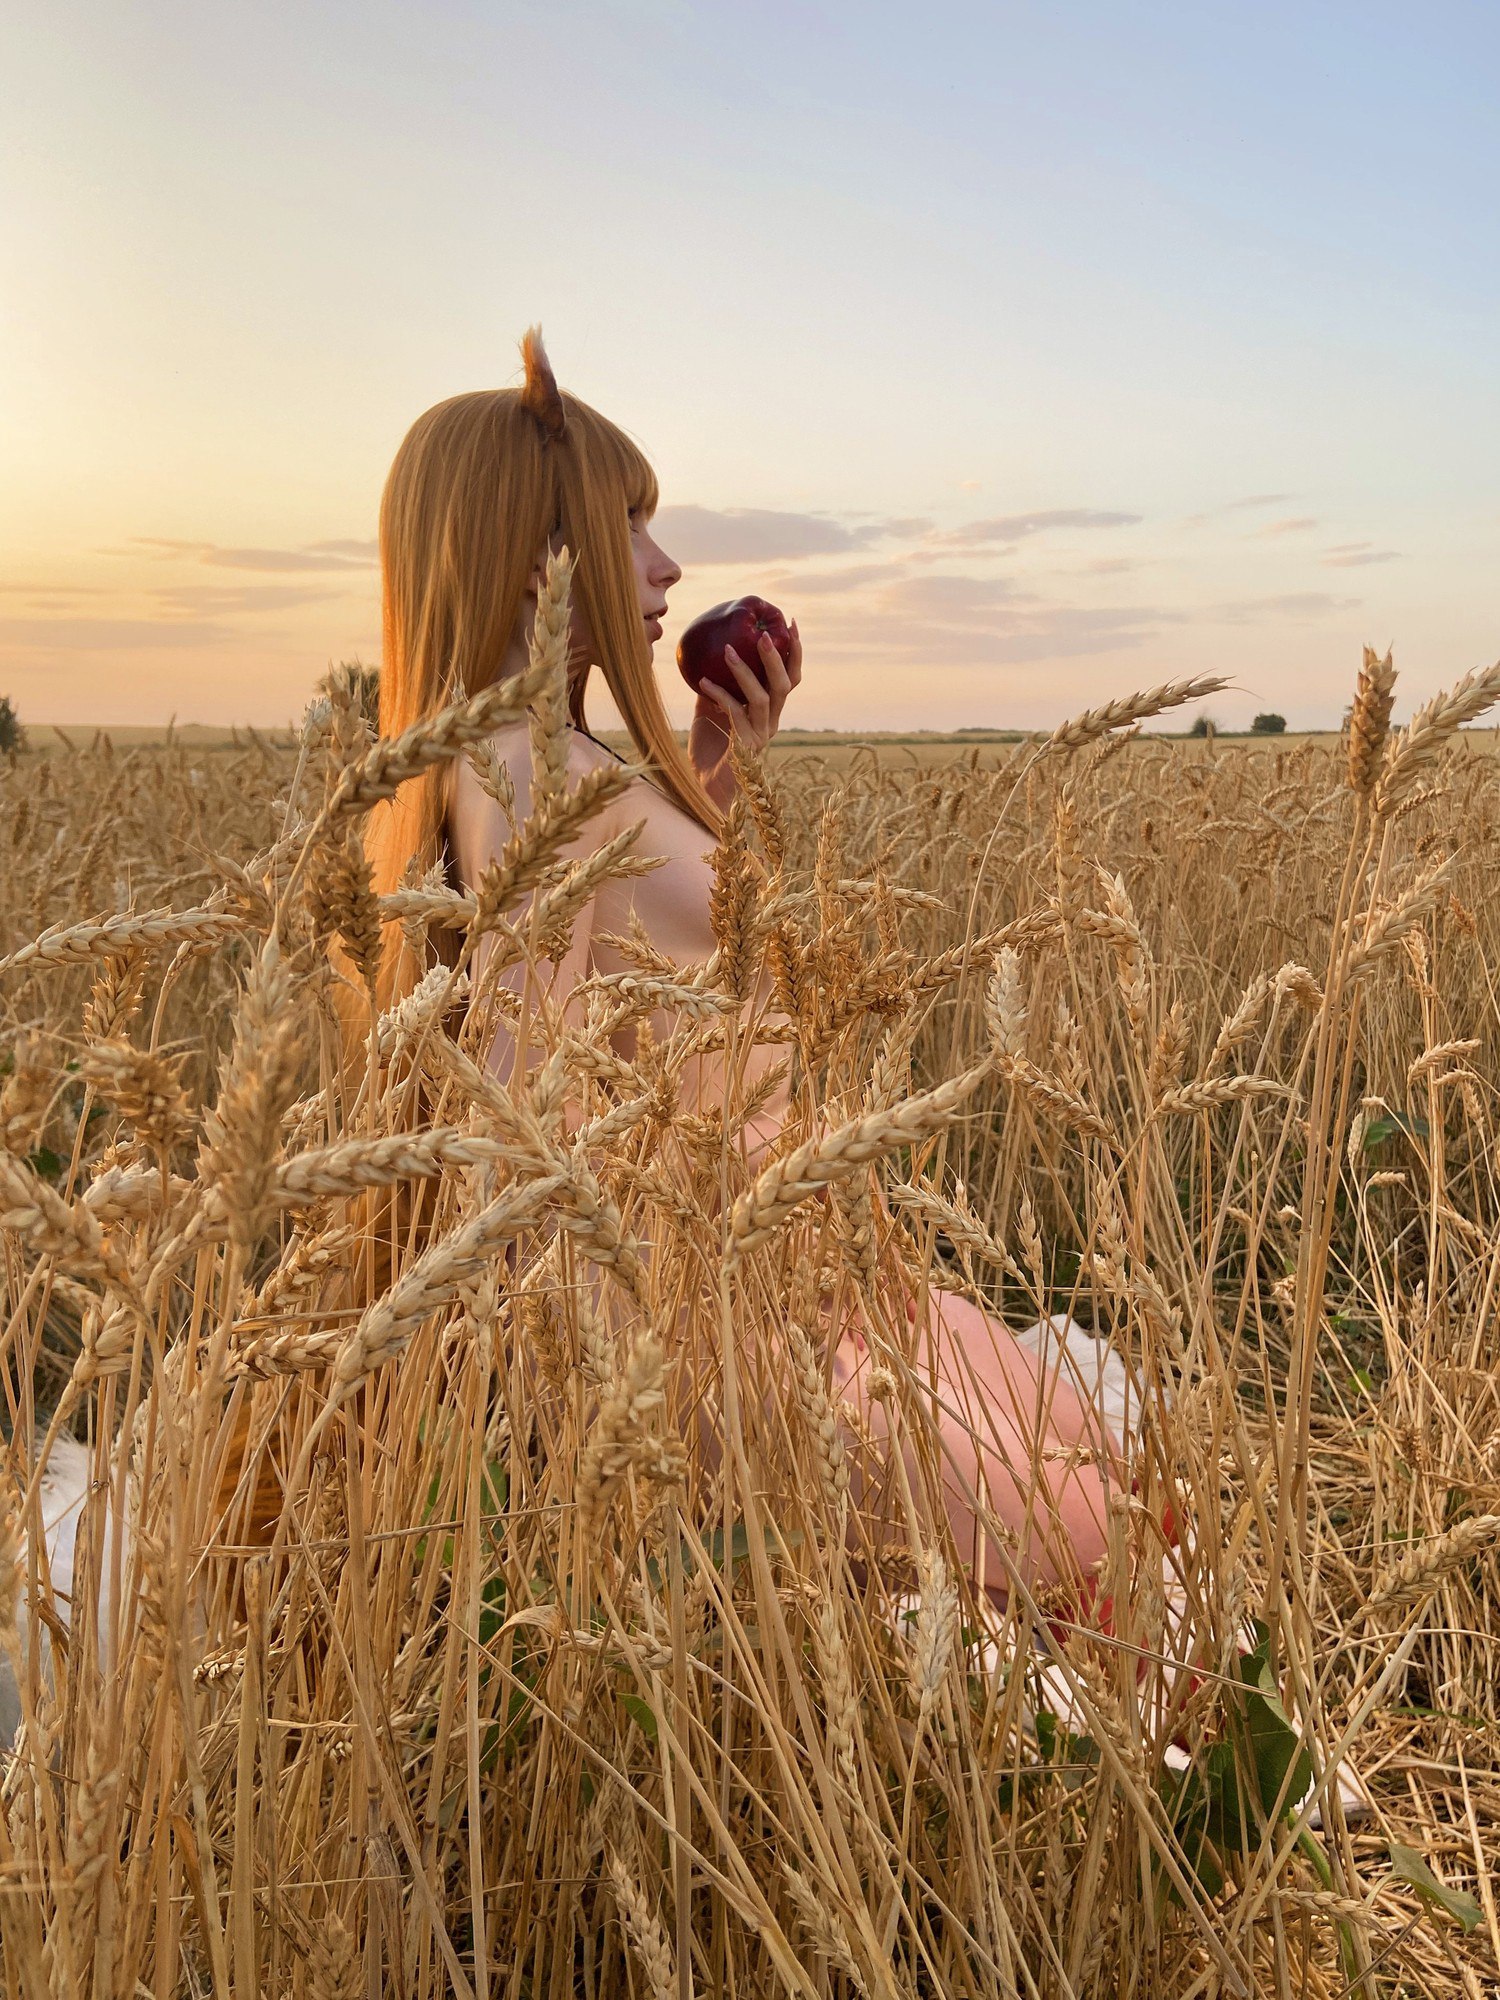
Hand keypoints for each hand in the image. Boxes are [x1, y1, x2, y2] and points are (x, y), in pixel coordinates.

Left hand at [688, 620, 800, 811]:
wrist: (702, 788)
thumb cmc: (707, 751)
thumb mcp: (708, 710)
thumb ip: (714, 686)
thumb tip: (704, 657)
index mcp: (769, 712)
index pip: (789, 679)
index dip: (793, 652)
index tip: (789, 624)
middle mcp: (771, 722)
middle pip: (784, 685)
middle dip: (776, 656)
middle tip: (765, 632)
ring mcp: (760, 735)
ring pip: (762, 696)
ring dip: (745, 670)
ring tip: (728, 649)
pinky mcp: (745, 747)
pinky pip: (734, 712)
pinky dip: (719, 693)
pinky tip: (702, 681)